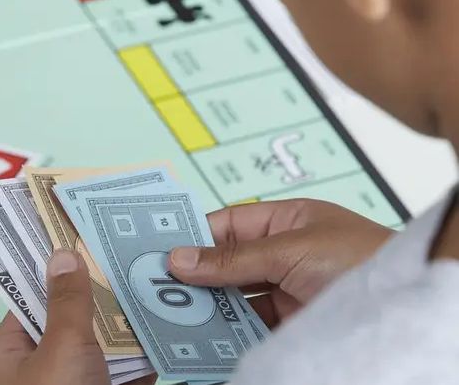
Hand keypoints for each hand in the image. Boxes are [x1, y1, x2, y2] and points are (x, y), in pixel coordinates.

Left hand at [0, 250, 156, 384]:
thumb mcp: (58, 349)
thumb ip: (66, 303)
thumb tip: (62, 255)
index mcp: (18, 352)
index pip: (33, 297)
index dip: (55, 267)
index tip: (80, 235)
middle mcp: (49, 366)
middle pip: (76, 317)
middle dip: (104, 290)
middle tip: (132, 250)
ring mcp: (83, 381)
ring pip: (110, 344)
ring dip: (133, 319)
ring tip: (160, 278)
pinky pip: (135, 366)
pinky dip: (153, 349)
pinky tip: (175, 320)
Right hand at [167, 199, 392, 327]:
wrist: (402, 305)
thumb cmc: (359, 259)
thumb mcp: (290, 251)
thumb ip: (232, 259)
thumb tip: (178, 257)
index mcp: (286, 221)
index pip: (228, 224)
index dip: (194, 235)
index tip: (158, 250)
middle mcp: (283, 253)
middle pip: (226, 262)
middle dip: (193, 274)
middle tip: (152, 285)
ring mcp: (286, 289)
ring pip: (234, 295)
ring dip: (205, 305)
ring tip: (168, 312)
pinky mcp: (289, 322)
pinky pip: (249, 323)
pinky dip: (226, 330)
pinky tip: (201, 334)